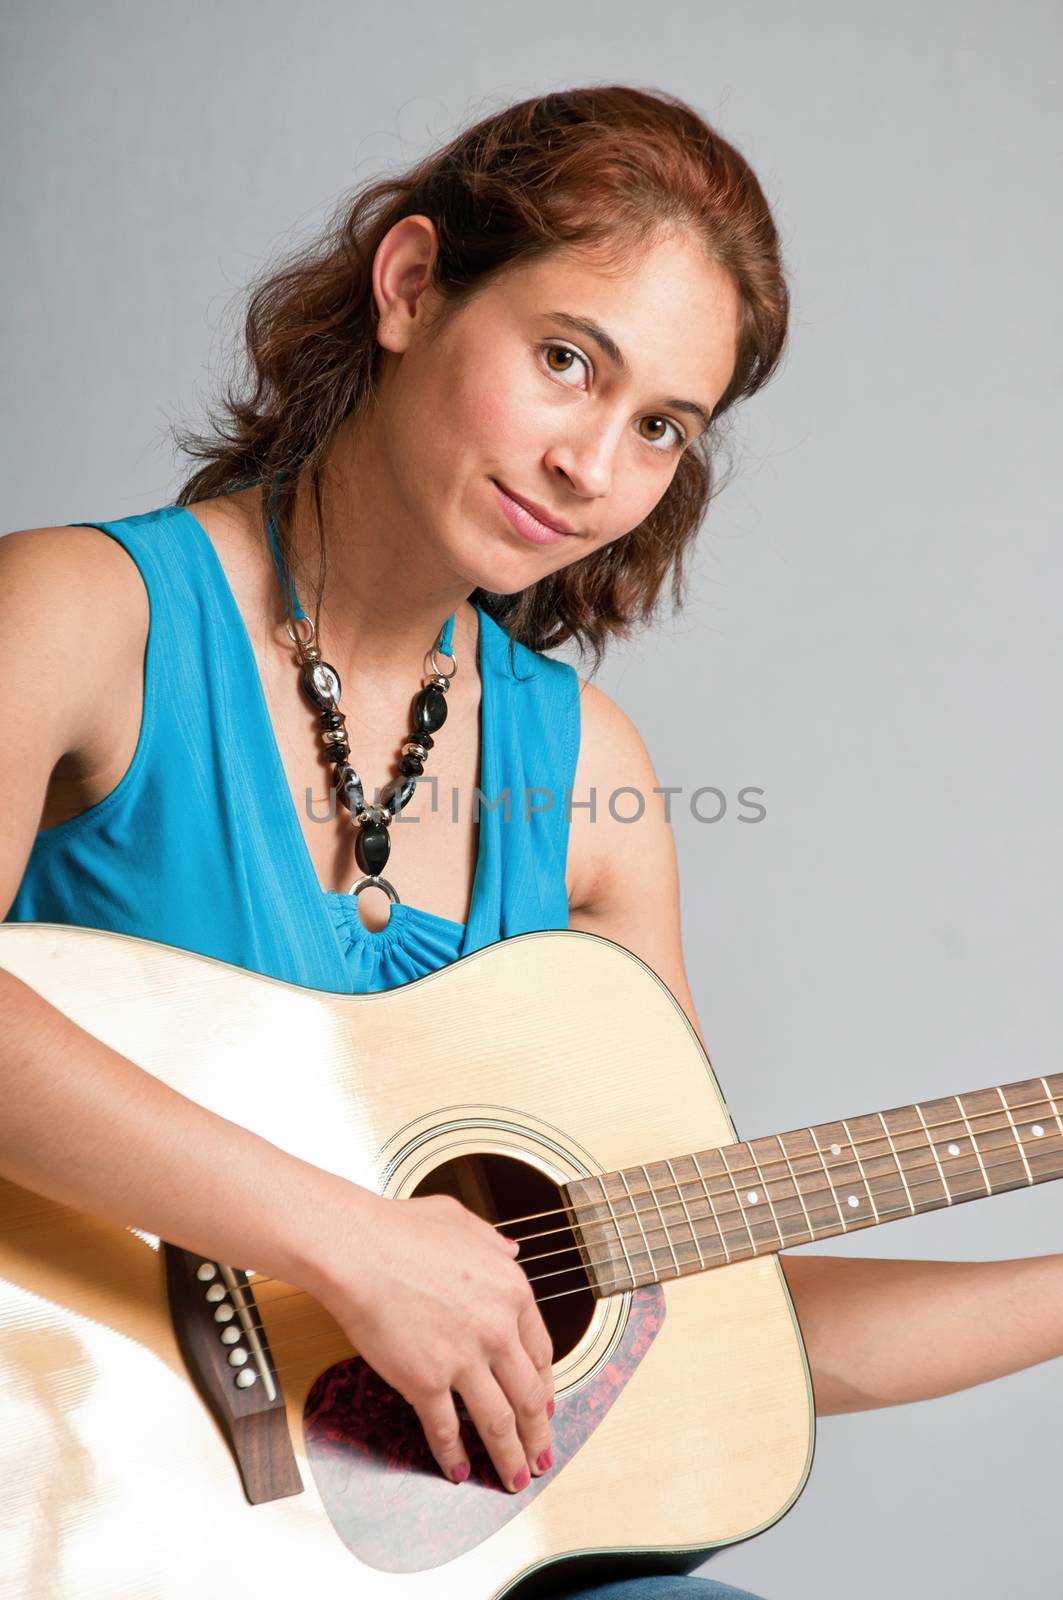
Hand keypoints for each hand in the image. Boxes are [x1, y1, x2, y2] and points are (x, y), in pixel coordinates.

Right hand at [316, 1187, 554, 1491]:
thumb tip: (512, 1251)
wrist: (357, 1249)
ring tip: (513, 1477)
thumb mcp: (464, 1220)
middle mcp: (497, 1329)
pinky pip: (445, 1428)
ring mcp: (464, 1360)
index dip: (544, 1383)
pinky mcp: (426, 1382)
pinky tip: (457, 1469)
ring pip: (498, 1421)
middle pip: (528, 1394)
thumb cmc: (401, 1229)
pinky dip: (452, 1453)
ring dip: (508, 1456)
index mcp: (512, 1291)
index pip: (541, 1350)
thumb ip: (494, 1242)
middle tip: (541, 1454)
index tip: (544, 1402)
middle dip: (537, 1432)